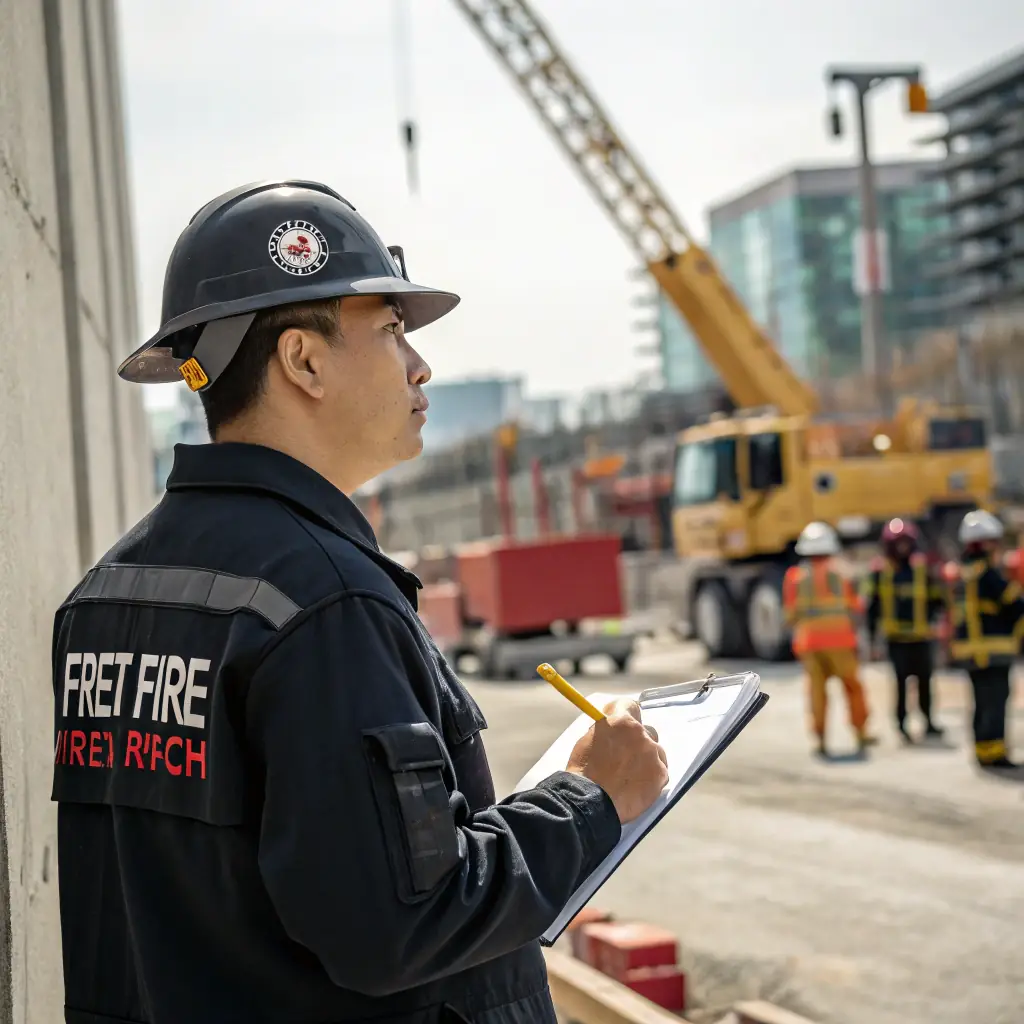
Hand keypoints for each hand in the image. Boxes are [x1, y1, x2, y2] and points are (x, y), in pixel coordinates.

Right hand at [565, 698, 668, 823]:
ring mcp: (653, 754)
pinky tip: (637, 786)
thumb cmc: (584, 772)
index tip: (621, 724)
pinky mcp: (661, 774)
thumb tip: (612, 729)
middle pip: (646, 730)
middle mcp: (640, 733)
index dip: (624, 714)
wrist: (590, 802)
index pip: (630, 706)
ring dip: (646, 758)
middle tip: (625, 755)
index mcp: (620, 721)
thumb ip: (605, 730)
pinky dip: (651, 777)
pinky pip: (660, 771)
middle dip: (636, 740)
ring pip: (655, 751)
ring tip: (630, 775)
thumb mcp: (588, 740)